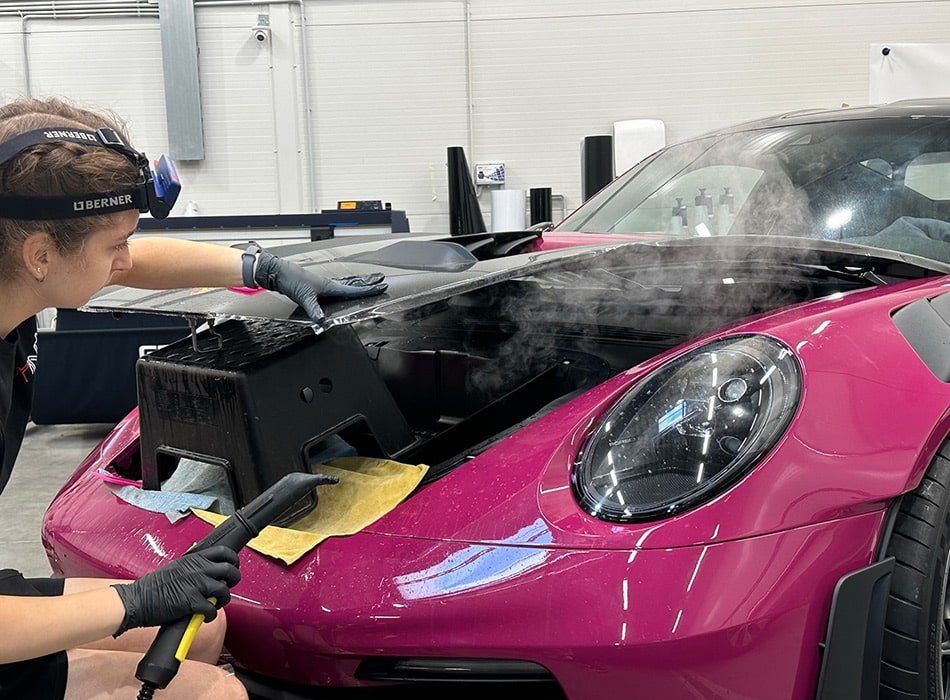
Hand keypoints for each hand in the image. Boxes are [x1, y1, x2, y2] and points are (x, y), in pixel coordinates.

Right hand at [111, 545, 240, 636]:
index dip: (233, 560)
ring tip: (216, 603)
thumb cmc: (152, 587)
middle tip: (228, 586)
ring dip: (223, 599)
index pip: (223, 552)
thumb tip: (205, 569)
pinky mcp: (191, 602)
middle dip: (233, 579)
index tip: (233, 566)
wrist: (136, 600)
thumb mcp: (175, 567)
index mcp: (193, 559)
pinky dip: (211, 615)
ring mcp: (195, 585)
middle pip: (230, 570)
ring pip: (224, 590)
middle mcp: (197, 569)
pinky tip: (205, 616)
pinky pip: (212, 609)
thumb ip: (192, 566)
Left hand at [253, 250, 387, 321]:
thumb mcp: (304, 297)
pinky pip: (337, 289)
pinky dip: (345, 288)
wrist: (278, 273)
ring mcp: (324, 286)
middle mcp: (329, 285)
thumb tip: (323, 321)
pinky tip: (344, 291)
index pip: (354, 290)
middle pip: (353, 284)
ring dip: (358, 285)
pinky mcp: (317, 288)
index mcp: (330, 286)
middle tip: (380, 280)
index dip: (369, 290)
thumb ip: (314, 310)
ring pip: (346, 285)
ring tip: (368, 283)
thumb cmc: (291, 280)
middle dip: (368, 283)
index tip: (381, 287)